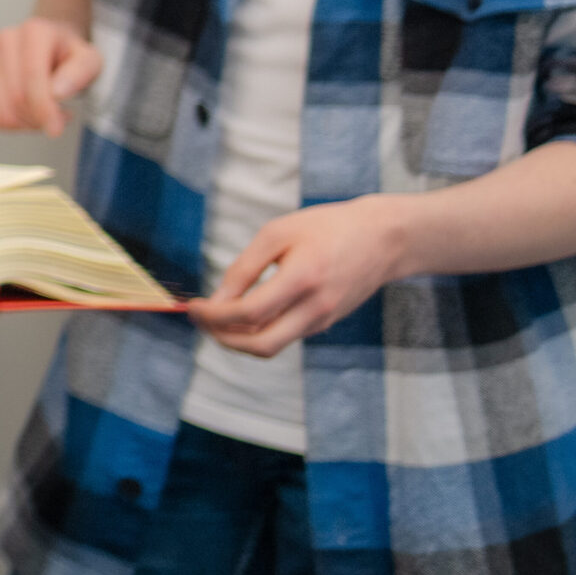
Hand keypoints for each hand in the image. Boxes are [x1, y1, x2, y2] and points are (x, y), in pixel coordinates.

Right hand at [0, 17, 101, 136]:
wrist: (53, 45)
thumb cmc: (70, 54)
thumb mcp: (90, 60)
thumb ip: (80, 73)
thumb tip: (57, 93)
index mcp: (34, 31)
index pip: (32, 75)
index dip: (43, 107)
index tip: (56, 128)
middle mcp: (5, 40)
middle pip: (16, 96)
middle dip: (38, 119)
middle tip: (58, 120)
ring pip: (2, 111)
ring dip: (27, 124)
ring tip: (45, 114)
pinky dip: (12, 126)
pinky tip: (27, 115)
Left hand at [188, 197, 411, 356]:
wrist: (384, 239)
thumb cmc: (326, 228)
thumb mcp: (278, 233)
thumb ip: (246, 268)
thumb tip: (218, 300)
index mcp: (302, 279)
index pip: (249, 312)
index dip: (214, 315)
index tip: (191, 307)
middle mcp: (315, 308)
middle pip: (262, 345)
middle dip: (223, 338)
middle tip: (200, 320)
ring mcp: (323, 319)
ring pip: (273, 346)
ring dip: (238, 338)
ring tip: (214, 316)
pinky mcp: (326, 322)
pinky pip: (285, 335)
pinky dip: (258, 330)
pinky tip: (241, 313)